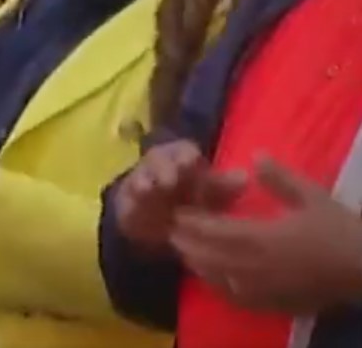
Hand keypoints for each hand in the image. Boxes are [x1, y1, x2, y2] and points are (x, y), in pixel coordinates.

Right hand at [115, 139, 241, 252]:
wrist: (165, 222)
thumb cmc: (196, 199)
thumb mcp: (214, 194)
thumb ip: (225, 186)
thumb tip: (245, 176)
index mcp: (182, 158)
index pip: (183, 150)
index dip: (185, 156)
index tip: (191, 163)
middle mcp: (158, 166)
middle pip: (157, 158)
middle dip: (163, 168)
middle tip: (169, 180)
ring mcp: (140, 182)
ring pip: (139, 177)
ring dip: (144, 182)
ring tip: (148, 190)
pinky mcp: (127, 203)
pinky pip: (127, 201)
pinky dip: (132, 204)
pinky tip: (137, 209)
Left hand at [171, 155, 361, 313]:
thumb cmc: (339, 230)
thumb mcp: (312, 196)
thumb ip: (279, 177)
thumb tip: (255, 154)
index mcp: (262, 238)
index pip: (213, 230)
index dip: (192, 221)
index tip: (177, 210)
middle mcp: (255, 266)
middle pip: (207, 255)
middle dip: (185, 241)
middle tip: (171, 229)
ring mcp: (262, 288)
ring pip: (216, 277)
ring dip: (197, 263)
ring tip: (185, 250)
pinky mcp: (273, 303)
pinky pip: (235, 296)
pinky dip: (217, 285)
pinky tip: (214, 278)